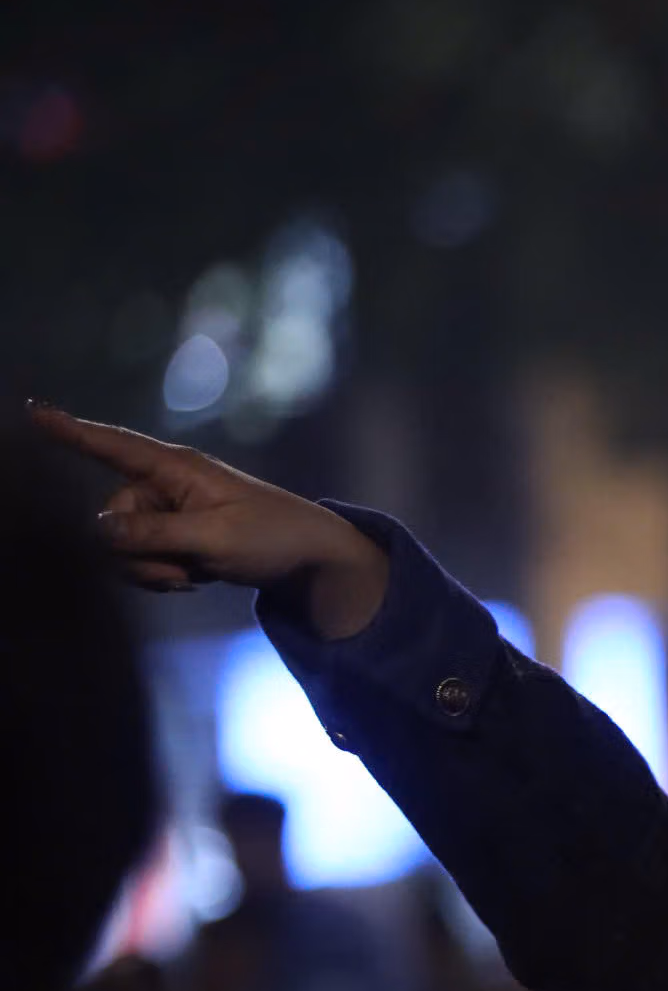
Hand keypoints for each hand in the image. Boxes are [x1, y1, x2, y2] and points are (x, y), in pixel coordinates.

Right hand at [31, 406, 388, 636]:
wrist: (311, 559)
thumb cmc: (273, 536)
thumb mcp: (214, 538)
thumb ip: (155, 533)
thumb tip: (99, 526)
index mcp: (177, 469)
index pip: (114, 446)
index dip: (71, 431)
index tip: (33, 411)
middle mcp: (166, 485)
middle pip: (114, 518)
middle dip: (138, 552)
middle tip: (183, 569)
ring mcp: (170, 512)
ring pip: (124, 545)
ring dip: (151, 568)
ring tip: (192, 575)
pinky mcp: (175, 537)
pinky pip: (143, 559)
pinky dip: (161, 575)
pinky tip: (193, 579)